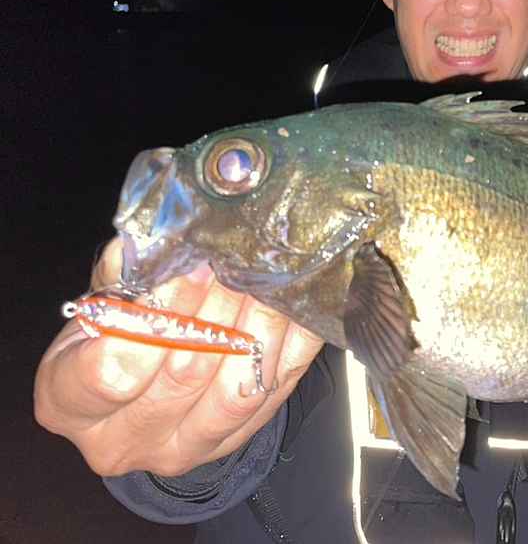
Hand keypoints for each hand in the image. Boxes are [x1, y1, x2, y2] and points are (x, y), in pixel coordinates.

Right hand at [34, 238, 323, 477]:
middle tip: (241, 264)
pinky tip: (296, 309)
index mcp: (67, 402)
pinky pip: (274, 396)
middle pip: (183, 376)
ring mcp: (178, 451)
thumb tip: (162, 239)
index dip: (161, 315)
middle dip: (218, 310)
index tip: (194, 266)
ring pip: (235, 394)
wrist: (144, 375)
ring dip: (259, 329)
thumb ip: (125, 272)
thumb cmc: (115, 328)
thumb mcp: (105, 297)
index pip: (111, 372)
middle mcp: (118, 441)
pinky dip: (289, 349)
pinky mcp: (229, 444)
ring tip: (269, 281)